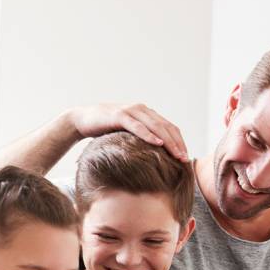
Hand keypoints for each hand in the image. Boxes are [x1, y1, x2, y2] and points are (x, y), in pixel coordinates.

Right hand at [67, 103, 188, 161]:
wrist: (83, 120)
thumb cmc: (104, 131)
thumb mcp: (126, 136)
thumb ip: (139, 141)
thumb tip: (153, 159)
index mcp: (147, 114)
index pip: (169, 128)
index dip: (179, 142)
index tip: (186, 158)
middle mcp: (142, 110)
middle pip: (166, 127)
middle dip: (177, 143)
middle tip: (185, 159)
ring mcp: (131, 111)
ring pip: (155, 126)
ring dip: (168, 141)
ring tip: (176, 154)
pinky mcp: (120, 115)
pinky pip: (137, 126)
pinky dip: (148, 135)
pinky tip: (157, 143)